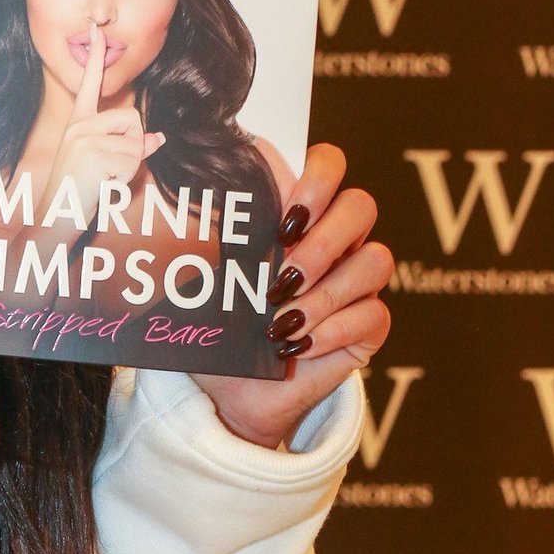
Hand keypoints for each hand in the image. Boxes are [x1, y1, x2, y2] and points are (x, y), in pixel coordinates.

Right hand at [36, 22, 165, 231]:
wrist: (52, 221)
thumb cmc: (76, 196)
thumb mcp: (104, 167)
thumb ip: (130, 149)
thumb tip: (158, 138)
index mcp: (77, 124)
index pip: (89, 85)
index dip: (95, 57)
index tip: (97, 30)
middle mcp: (79, 126)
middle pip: (133, 119)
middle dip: (134, 146)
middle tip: (111, 169)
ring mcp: (84, 139)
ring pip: (135, 144)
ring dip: (129, 168)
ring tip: (103, 181)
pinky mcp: (94, 155)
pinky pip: (132, 162)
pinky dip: (125, 179)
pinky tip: (102, 187)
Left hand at [192, 143, 392, 449]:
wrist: (229, 389)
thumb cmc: (220, 324)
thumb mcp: (208, 279)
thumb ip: (209, 241)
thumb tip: (178, 209)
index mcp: (299, 217)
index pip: (329, 164)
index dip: (319, 178)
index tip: (286, 219)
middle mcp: (336, 242)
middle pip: (361, 206)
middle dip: (323, 241)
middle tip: (282, 277)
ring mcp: (356, 283)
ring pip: (375, 261)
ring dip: (325, 293)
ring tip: (283, 320)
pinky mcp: (368, 327)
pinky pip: (373, 314)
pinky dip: (332, 331)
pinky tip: (297, 345)